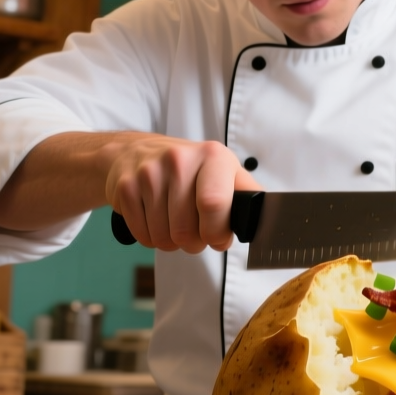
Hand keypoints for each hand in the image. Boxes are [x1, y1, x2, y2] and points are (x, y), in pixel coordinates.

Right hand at [104, 136, 260, 253]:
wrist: (136, 151)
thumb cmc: (190, 168)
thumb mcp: (224, 171)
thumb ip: (247, 193)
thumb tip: (270, 218)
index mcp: (212, 156)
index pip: (214, 204)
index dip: (217, 232)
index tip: (218, 237)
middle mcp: (179, 160)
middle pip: (186, 230)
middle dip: (194, 242)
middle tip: (195, 231)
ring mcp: (149, 173)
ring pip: (164, 238)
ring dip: (172, 242)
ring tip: (175, 223)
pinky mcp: (126, 189)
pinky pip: (144, 236)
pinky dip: (151, 238)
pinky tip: (155, 220)